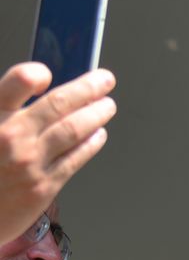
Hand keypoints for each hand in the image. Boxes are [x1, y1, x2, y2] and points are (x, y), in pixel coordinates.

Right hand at [0, 63, 115, 241]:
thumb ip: (4, 110)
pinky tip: (99, 135)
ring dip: (96, 114)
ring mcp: (30, 162)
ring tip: (108, 106)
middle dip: (87, 88)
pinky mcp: (43, 187)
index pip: (18, 82)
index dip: (36, 74)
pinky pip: (74, 160)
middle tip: (105, 80)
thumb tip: (38, 92)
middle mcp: (11, 137)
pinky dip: (91, 144)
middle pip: (58, 104)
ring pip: (73, 131)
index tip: (47, 72)